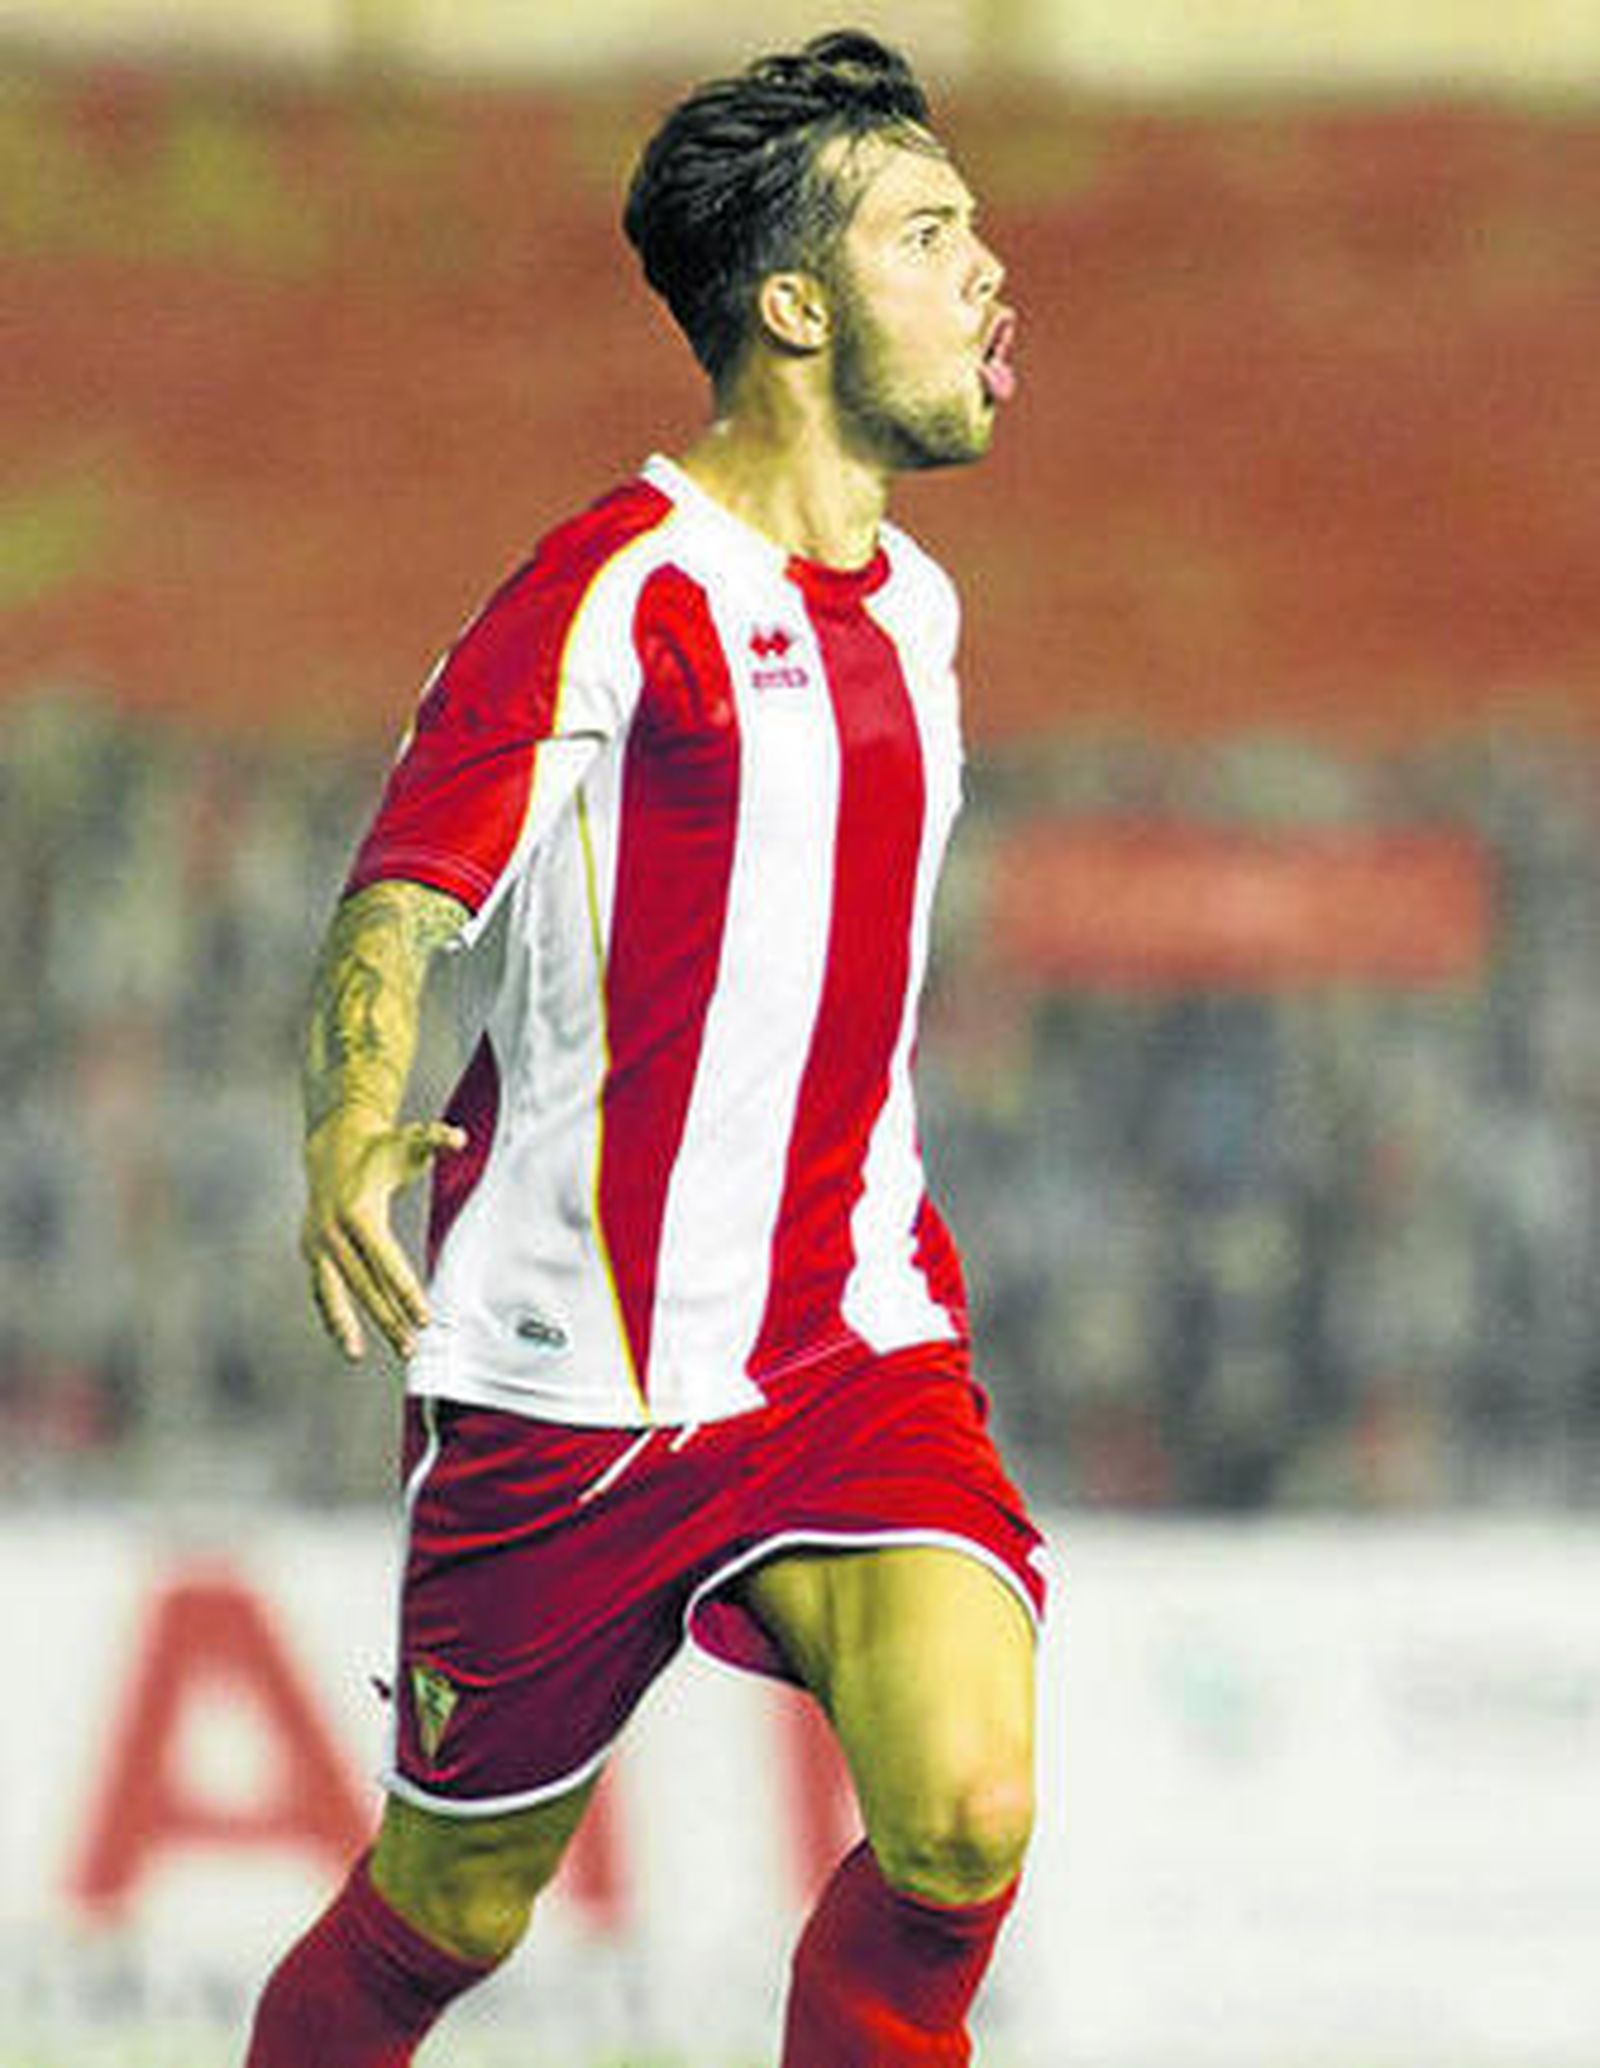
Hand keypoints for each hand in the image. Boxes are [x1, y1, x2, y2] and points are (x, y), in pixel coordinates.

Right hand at [300, 1109, 465, 1362]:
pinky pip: (322, 1288)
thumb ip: (436, 1141)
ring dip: (350, 1325)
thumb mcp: (410, 1142)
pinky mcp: (311, 1251)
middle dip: (386, 1316)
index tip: (422, 1316)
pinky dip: (331, 1315)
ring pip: (335, 1291)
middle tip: (410, 1345)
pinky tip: (345, 1342)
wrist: (333, 1147)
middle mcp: (333, 1231)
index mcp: (359, 1211)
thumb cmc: (382, 1149)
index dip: (404, 1289)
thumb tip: (458, 1138)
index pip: (385, 1260)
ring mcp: (318, 1243)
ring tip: (360, 1355)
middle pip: (363, 1283)